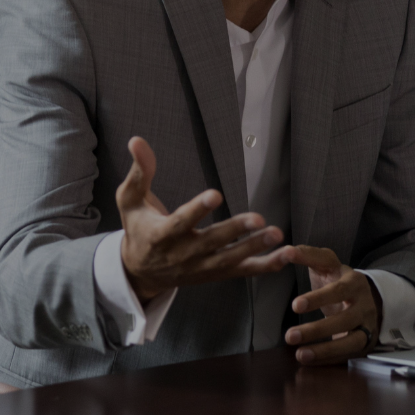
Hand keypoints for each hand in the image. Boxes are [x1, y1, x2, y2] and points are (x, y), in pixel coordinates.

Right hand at [117, 136, 292, 300]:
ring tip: (277, 234)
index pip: (180, 222)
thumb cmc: (138, 229)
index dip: (197, 209)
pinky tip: (285, 255)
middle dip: (235, 231)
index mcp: (160, 235)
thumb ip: (139, 172)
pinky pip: (243, 272)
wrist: (141, 272)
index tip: (215, 194)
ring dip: (255, 248)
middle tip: (258, 218)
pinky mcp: (216, 273)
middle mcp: (183, 254)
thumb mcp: (129, 201)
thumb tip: (137, 141)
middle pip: (212, 242)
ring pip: (231, 259)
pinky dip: (265, 265)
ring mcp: (201, 267)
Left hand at [282, 246, 380, 365]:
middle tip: (289, 336)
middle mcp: (364, 305)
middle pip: (345, 319)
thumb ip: (308, 255)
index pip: (339, 290)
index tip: (295, 305)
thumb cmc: (338, 280)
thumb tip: (286, 251)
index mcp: (355, 282)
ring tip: (299, 355)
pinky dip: (328, 360)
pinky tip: (309, 360)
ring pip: (350, 342)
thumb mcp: (328, 264)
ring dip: (325, 351)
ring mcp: (367, 326)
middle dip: (317, 330)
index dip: (318, 298)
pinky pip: (348, 355)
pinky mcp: (365, 343)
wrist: (366, 298)